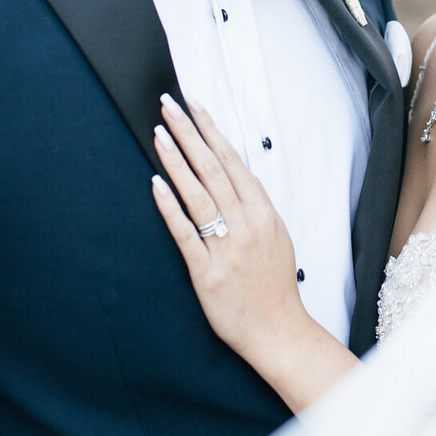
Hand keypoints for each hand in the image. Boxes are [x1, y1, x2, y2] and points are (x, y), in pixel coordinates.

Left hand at [150, 95, 309, 373]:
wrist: (278, 331)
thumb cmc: (274, 286)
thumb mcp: (276, 237)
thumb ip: (255, 207)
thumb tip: (234, 176)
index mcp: (263, 213)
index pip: (232, 160)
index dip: (211, 129)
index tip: (194, 104)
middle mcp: (245, 224)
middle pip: (212, 168)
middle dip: (188, 132)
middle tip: (168, 104)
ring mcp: (226, 247)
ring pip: (198, 193)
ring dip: (176, 160)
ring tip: (159, 133)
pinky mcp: (206, 271)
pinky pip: (185, 232)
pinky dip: (170, 206)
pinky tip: (156, 184)